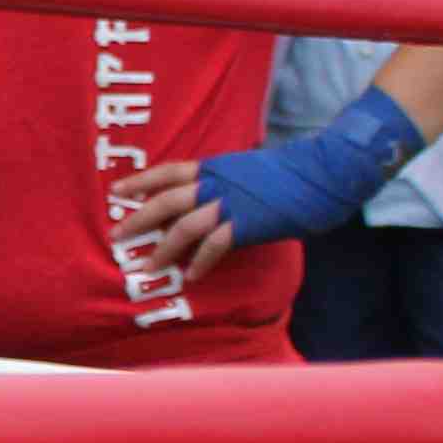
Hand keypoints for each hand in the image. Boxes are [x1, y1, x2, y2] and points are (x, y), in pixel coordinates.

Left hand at [124, 89, 423, 273]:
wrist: (327, 170)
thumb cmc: (293, 171)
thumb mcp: (250, 169)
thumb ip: (227, 181)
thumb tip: (210, 197)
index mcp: (216, 166)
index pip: (169, 171)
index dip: (141, 181)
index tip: (116, 191)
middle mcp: (217, 182)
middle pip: (166, 201)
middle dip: (138, 219)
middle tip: (115, 235)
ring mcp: (232, 202)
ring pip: (184, 226)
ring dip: (163, 248)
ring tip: (148, 266)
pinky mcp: (249, 222)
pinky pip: (215, 245)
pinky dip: (201, 261)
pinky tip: (191, 276)